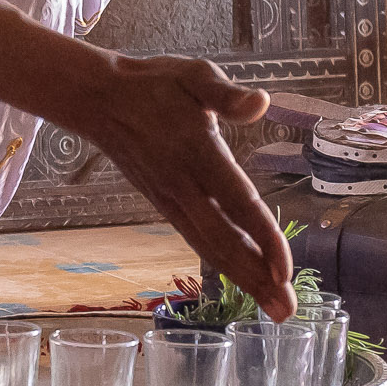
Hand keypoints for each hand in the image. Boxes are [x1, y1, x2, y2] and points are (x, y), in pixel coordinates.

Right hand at [71, 53, 296, 321]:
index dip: (263, 237)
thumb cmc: (155, 83)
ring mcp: (172, 201)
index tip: (285, 270)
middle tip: (287, 312)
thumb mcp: (194, 74)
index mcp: (199, 154)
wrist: (99, 100)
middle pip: (225, 241)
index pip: (238, 203)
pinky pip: (198, 241)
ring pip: (211, 248)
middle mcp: (185, 186)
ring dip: (243, 281)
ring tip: (274, 310)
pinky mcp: (165, 206)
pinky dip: (224, 266)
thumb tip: (261, 103)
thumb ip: (227, 94)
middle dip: (257, 278)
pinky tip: (245, 282)